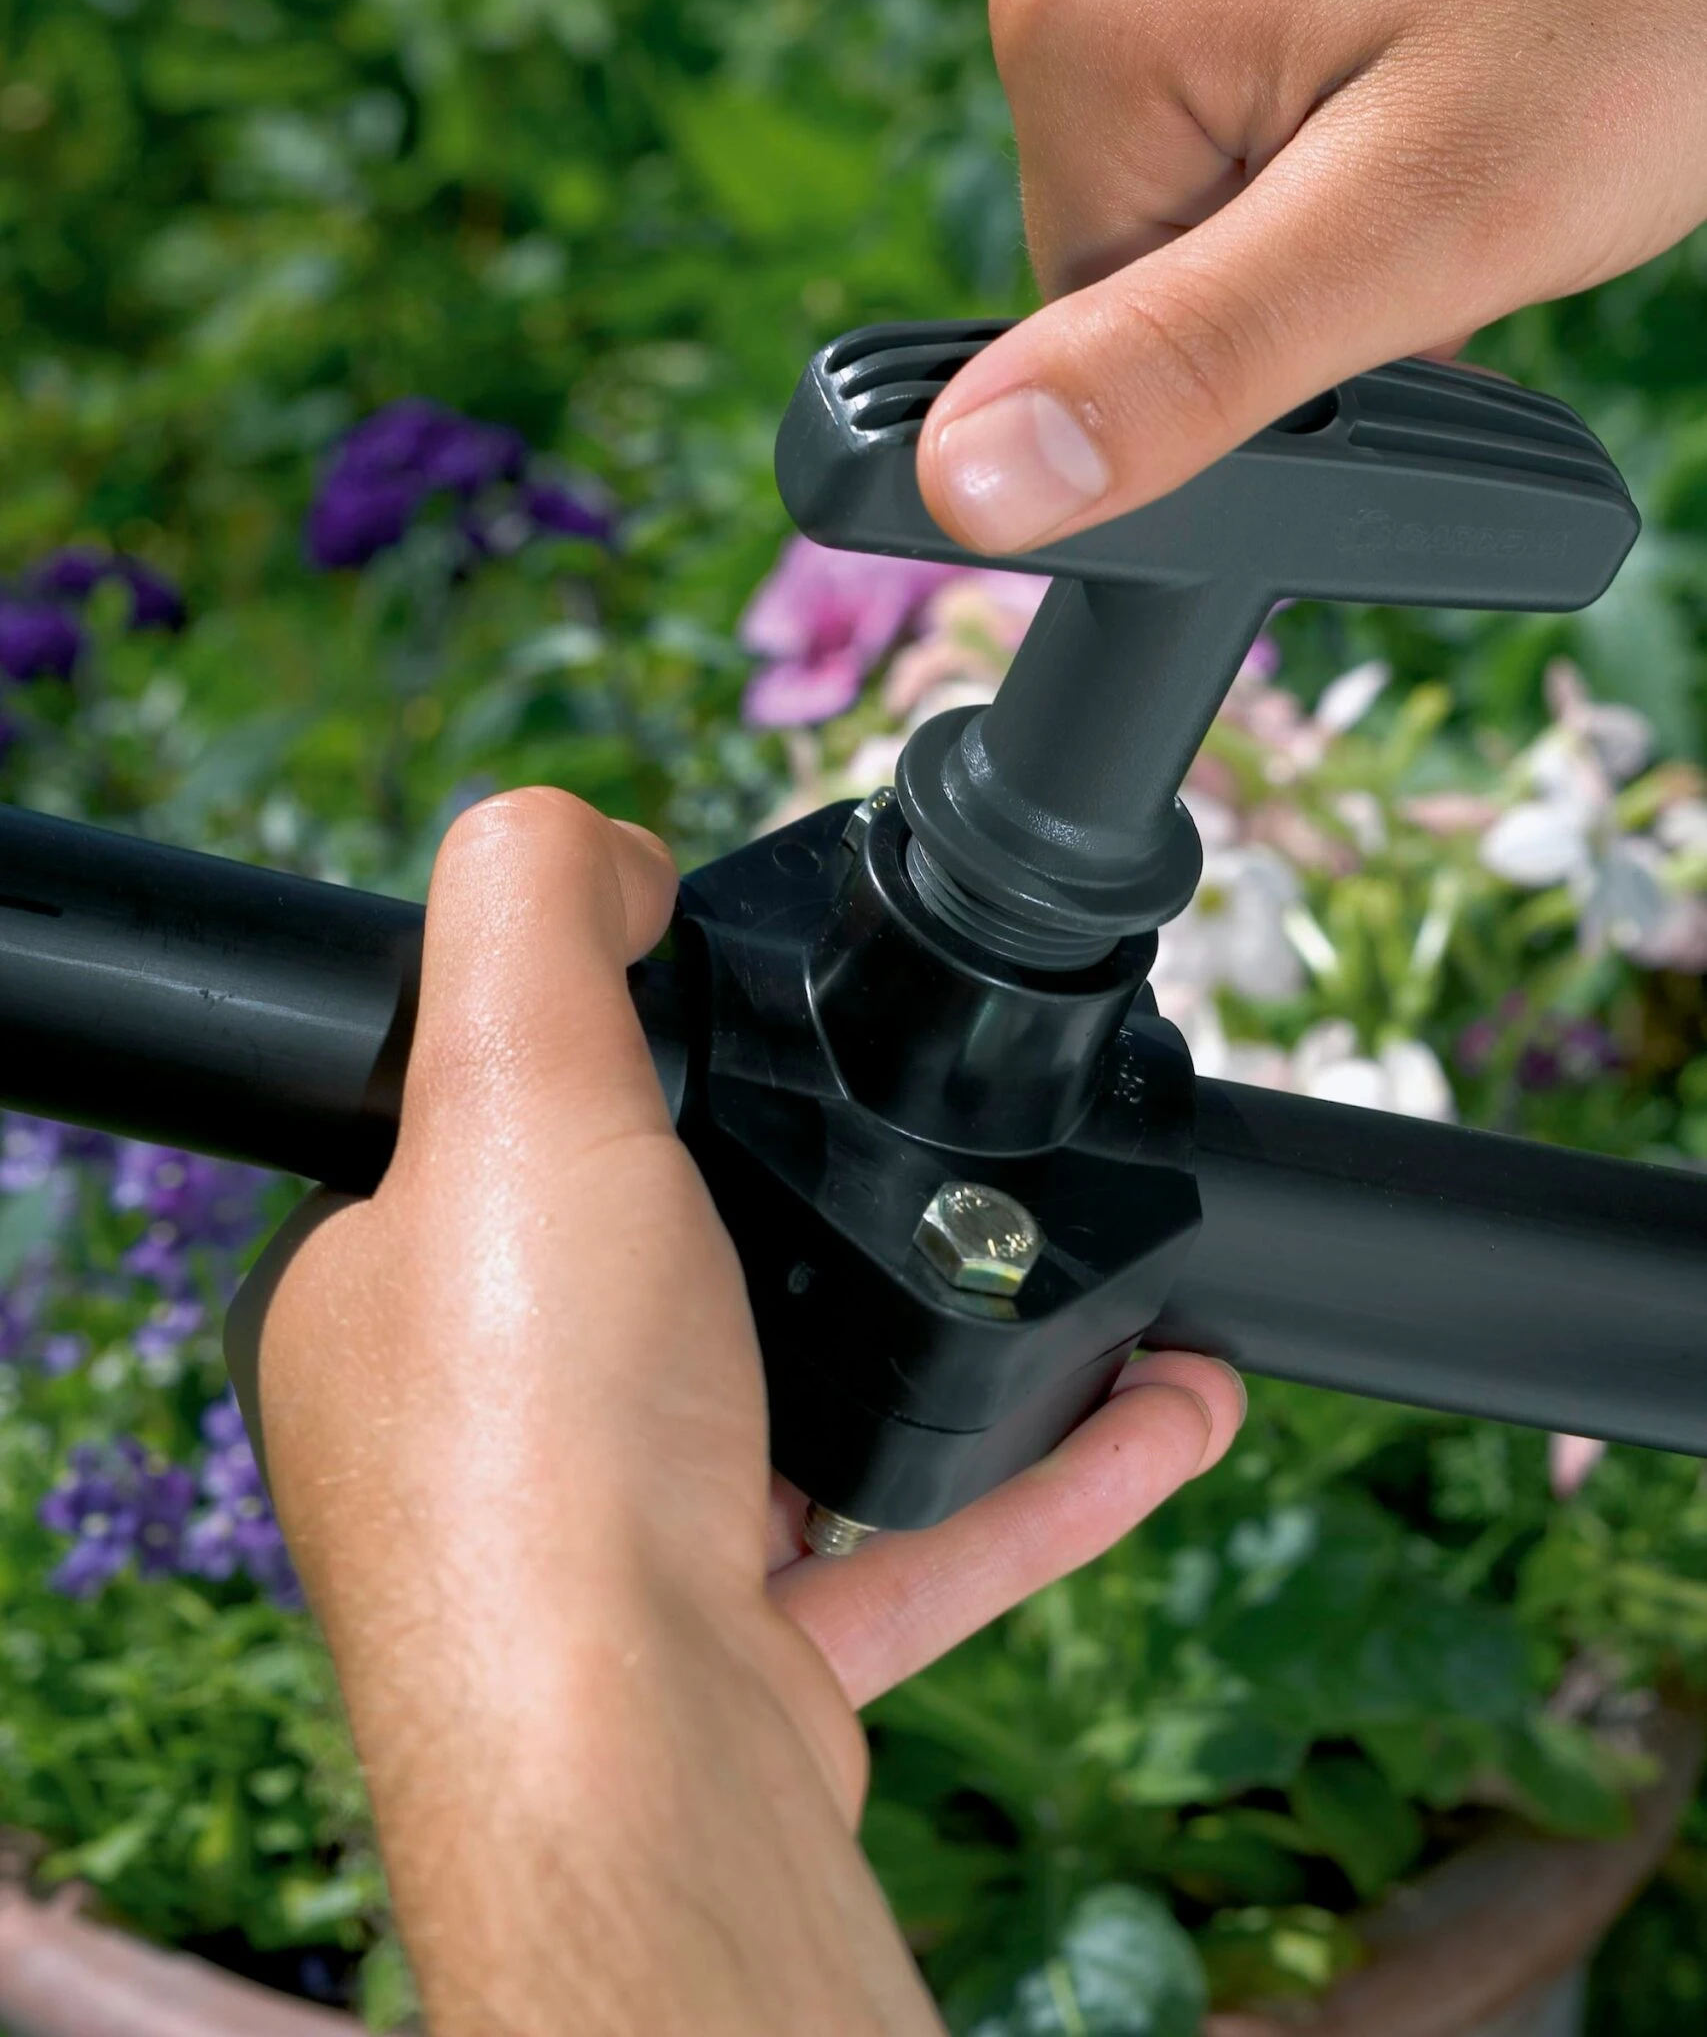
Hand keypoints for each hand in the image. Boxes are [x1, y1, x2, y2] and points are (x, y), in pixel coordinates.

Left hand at [229, 791, 1240, 2036]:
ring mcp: (629, 1543)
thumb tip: (601, 845)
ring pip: (818, 1391)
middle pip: (678, 1258)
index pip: (500, 1128)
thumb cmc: (536, 1434)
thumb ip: (533, 909)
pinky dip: (1045, 1463)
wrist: (633, 1756)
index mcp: (395, 1291)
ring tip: (1095, 1241)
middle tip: (937, 1122)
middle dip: (820, 1194)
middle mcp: (493, 1421)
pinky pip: (922, 1527)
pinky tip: (1170, 1396)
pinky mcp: (759, 1644)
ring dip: (967, 1320)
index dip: (614, 1060)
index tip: (740, 1014)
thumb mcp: (506, 1083)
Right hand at [917, 0, 1706, 556]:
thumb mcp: (1414, 233)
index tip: (1411, 234)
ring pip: (1200, 115)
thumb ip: (1176, 369)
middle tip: (1463, 151)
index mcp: (1072, 2)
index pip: (1092, 307)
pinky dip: (1351, 37)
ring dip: (1332, 138)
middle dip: (1302, 227)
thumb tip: (960, 487)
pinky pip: (1244, 7)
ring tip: (1475, 57)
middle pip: (1142, 204)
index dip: (1268, 323)